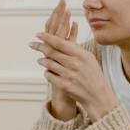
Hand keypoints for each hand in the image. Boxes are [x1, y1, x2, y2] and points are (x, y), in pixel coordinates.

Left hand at [32, 2, 116, 121]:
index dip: (47, 37)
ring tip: (40, 59)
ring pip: (48, 63)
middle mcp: (75, 64)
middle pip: (52, 52)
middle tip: (32, 44)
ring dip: (42, 60)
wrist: (97, 95)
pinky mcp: (64, 85)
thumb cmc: (92, 74)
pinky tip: (47, 71)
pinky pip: (49, 75)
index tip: (38, 34)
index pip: (60, 43)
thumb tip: (63, 35)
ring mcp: (69, 75)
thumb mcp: (89, 58)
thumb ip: (75, 48)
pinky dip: (46, 72)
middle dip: (39, 47)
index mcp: (82, 55)